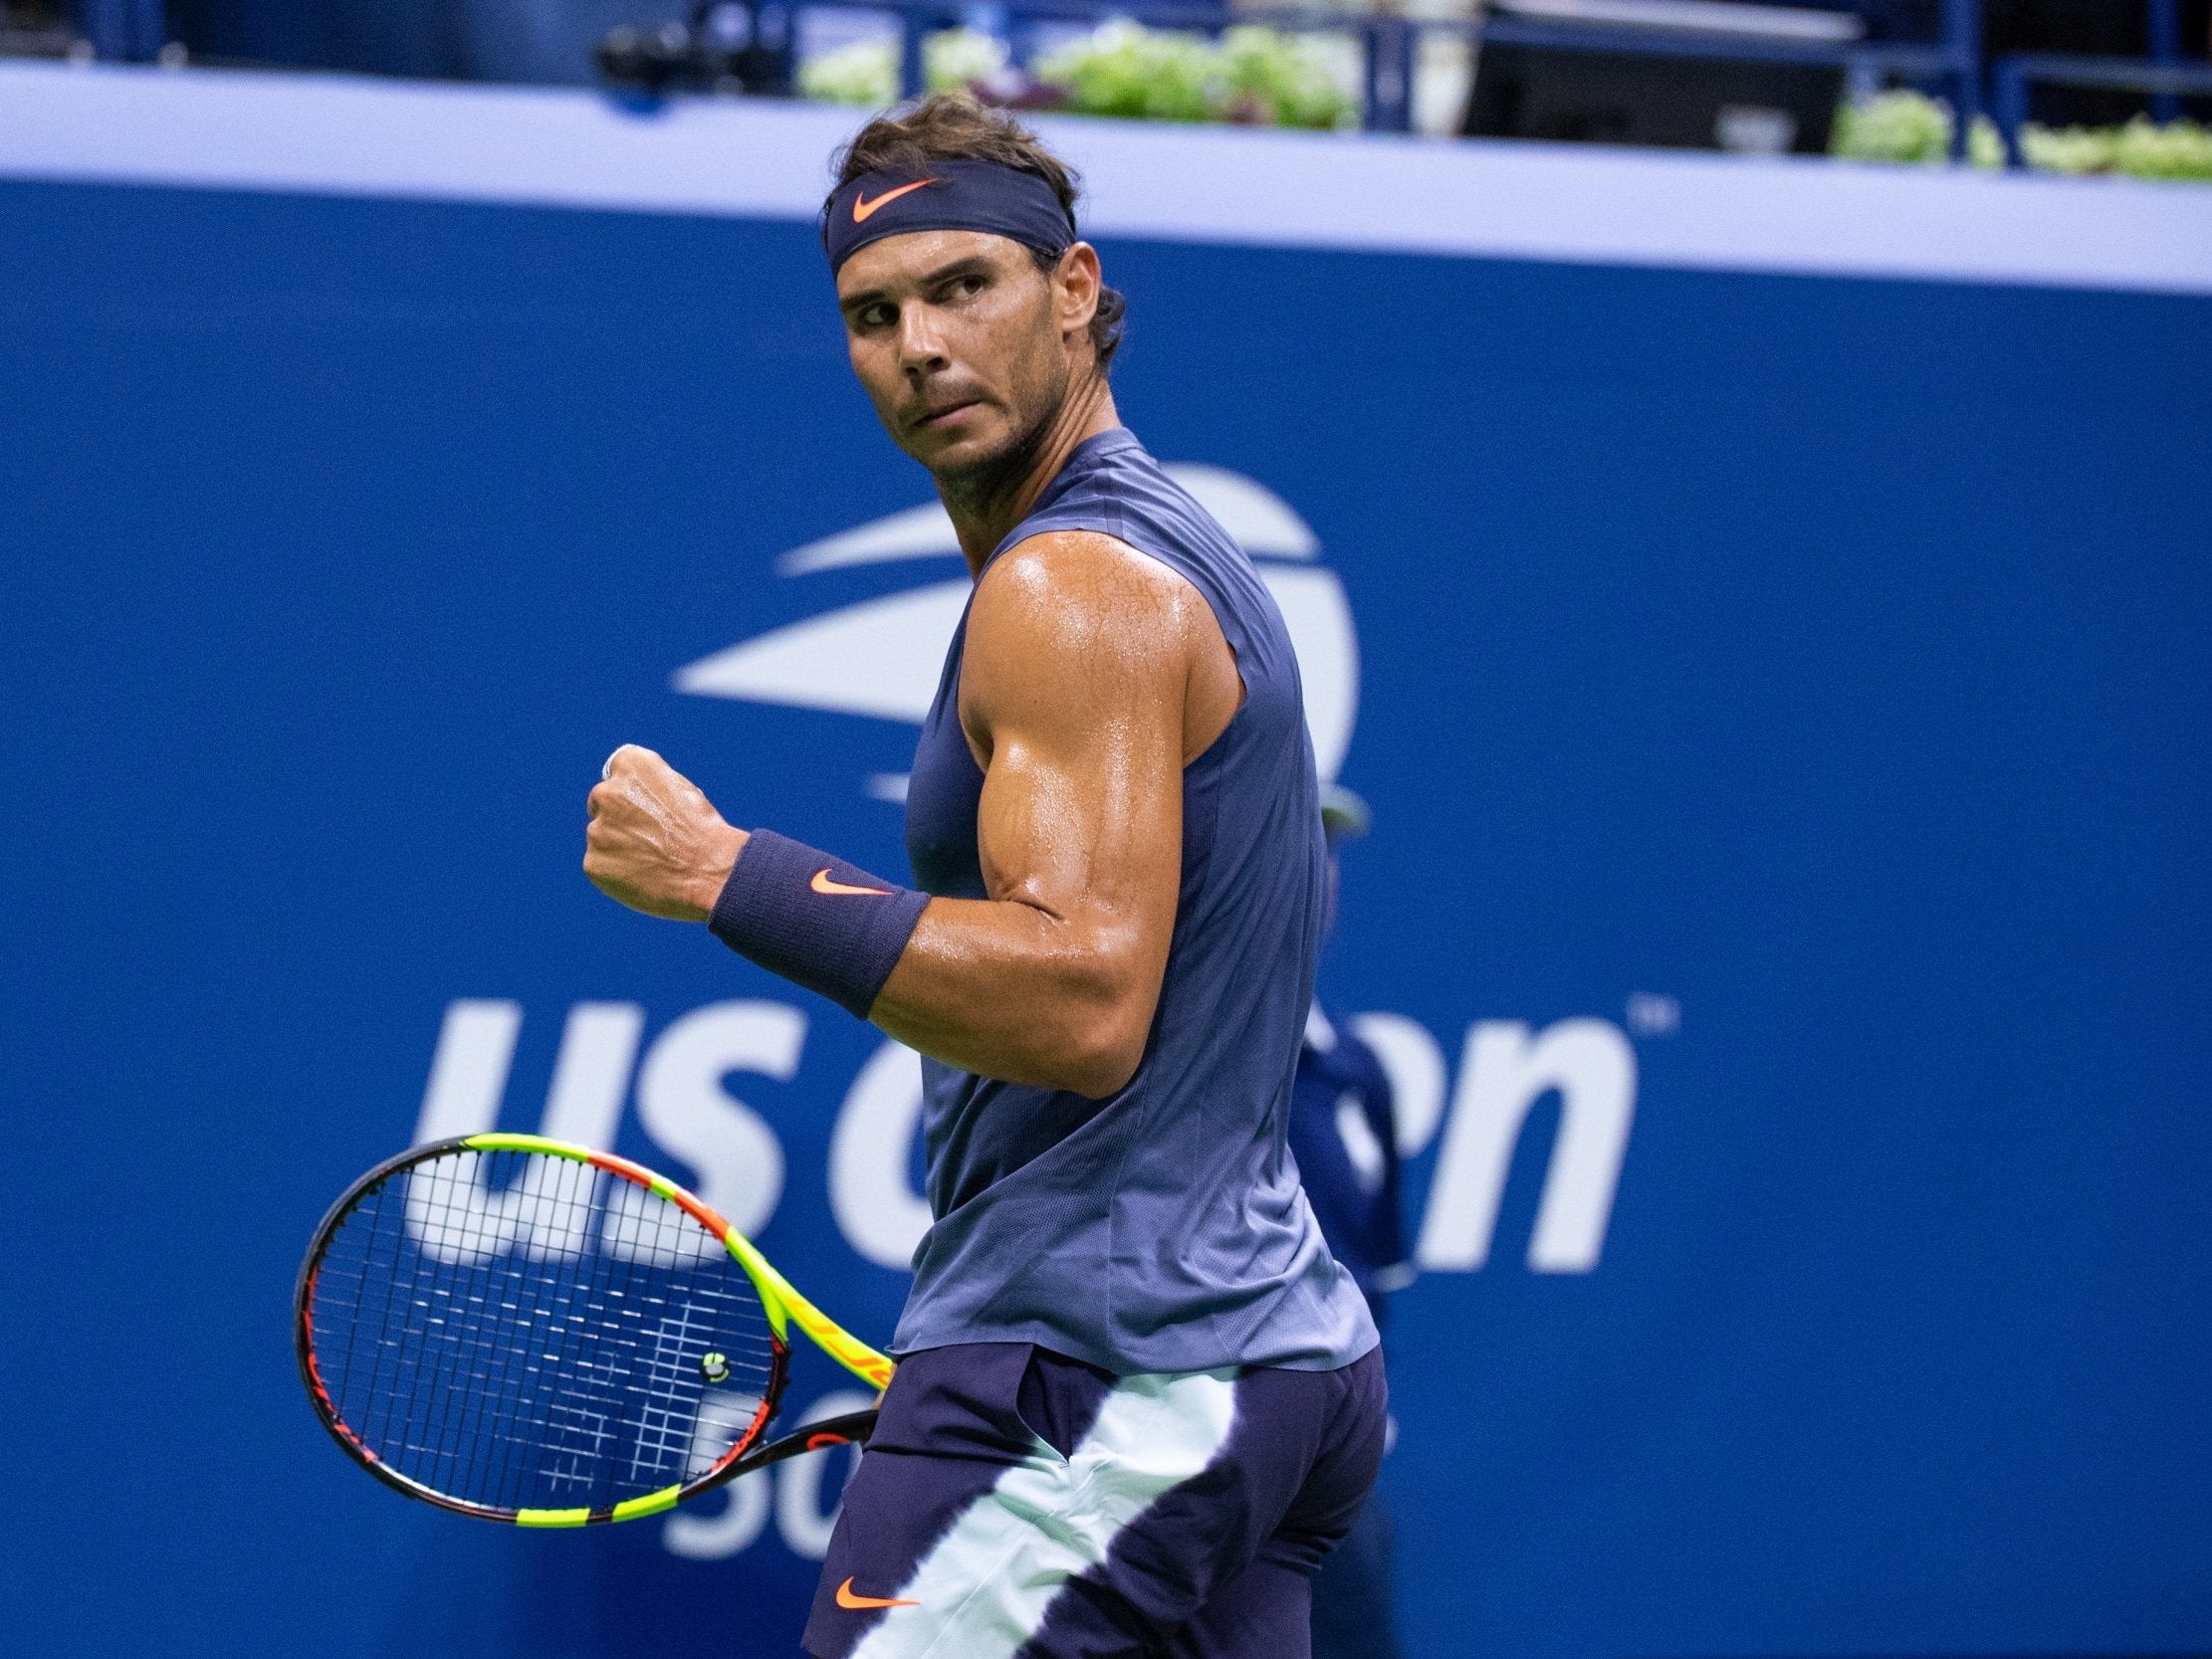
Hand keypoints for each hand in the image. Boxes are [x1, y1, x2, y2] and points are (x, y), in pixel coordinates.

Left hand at [584, 745, 747, 921]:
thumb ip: (651, 787)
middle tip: (649, 838)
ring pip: (601, 836)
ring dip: (617, 846)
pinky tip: (643, 878)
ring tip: (653, 862)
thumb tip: (637, 797)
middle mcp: (607, 792)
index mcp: (632, 765)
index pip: (619, 769)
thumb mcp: (683, 791)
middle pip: (603, 802)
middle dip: (619, 817)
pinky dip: (616, 872)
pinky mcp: (593, 862)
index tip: (649, 807)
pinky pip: (599, 865)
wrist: (710, 872)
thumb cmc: (704, 832)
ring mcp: (597, 829)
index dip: (635, 791)